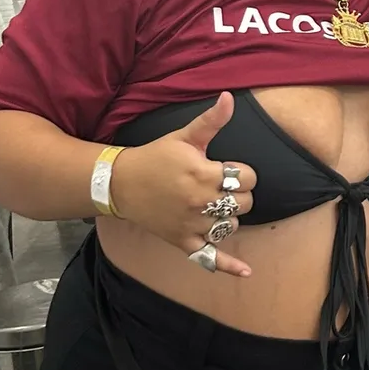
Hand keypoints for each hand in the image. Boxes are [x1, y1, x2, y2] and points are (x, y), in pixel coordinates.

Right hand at [111, 92, 255, 276]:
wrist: (122, 183)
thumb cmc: (156, 157)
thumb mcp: (184, 136)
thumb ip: (211, 120)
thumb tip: (229, 97)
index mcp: (203, 174)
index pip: (247, 178)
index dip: (242, 172)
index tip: (228, 169)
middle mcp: (200, 202)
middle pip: (244, 203)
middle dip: (238, 193)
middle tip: (221, 186)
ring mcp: (191, 225)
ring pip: (232, 226)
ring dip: (229, 216)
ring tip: (214, 205)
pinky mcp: (183, 242)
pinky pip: (209, 258)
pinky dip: (228, 266)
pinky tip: (246, 272)